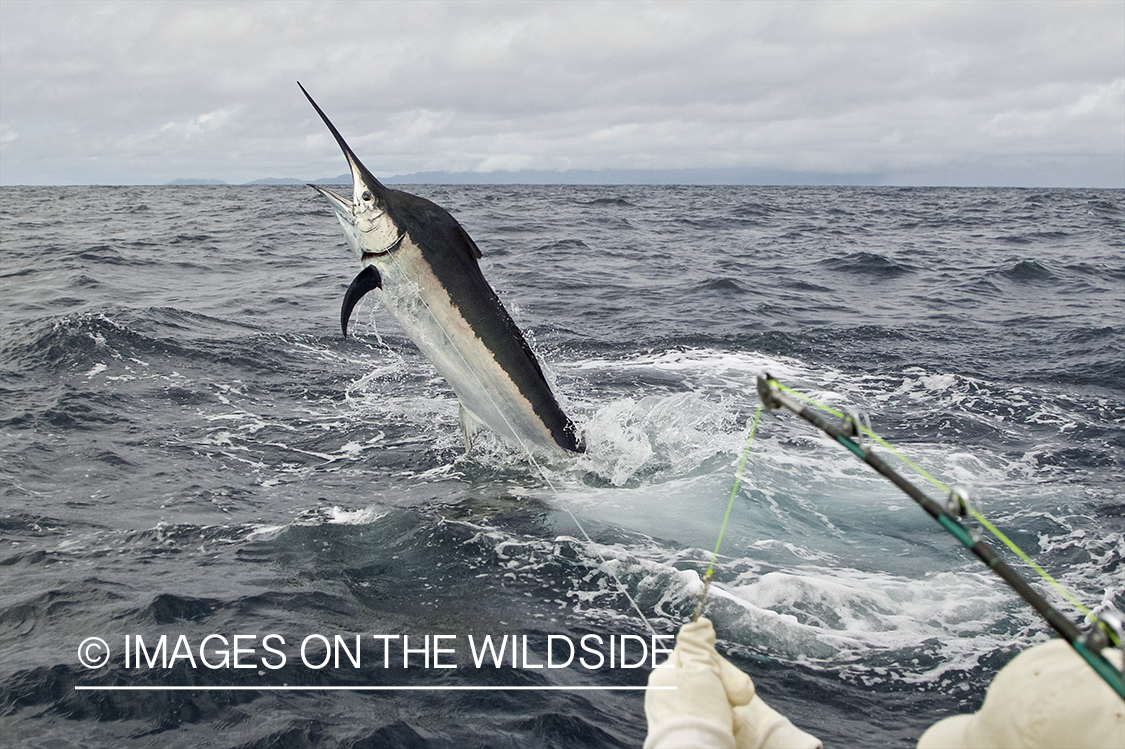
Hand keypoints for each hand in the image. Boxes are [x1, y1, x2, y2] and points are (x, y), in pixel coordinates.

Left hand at [644, 617, 754, 748]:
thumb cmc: (700, 714)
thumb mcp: (702, 670)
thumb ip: (698, 645)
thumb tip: (700, 622)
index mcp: (663, 674)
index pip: (693, 656)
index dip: (714, 665)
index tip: (723, 679)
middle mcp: (659, 693)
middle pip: (699, 679)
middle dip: (718, 688)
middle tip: (728, 700)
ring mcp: (665, 715)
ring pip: (701, 701)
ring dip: (716, 706)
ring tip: (723, 719)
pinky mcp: (673, 733)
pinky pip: (698, 720)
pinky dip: (710, 723)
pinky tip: (718, 731)